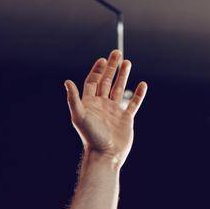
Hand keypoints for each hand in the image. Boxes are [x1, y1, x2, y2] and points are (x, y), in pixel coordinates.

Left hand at [64, 49, 146, 164]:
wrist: (105, 155)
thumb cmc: (91, 137)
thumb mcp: (79, 116)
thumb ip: (74, 99)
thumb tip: (67, 81)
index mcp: (90, 104)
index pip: (93, 82)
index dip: (97, 70)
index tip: (103, 59)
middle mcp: (102, 106)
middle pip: (106, 82)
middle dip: (111, 67)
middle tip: (117, 52)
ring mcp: (114, 112)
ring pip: (119, 89)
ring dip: (123, 76)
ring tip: (128, 62)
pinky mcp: (126, 119)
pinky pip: (133, 104)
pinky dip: (139, 94)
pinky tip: (142, 84)